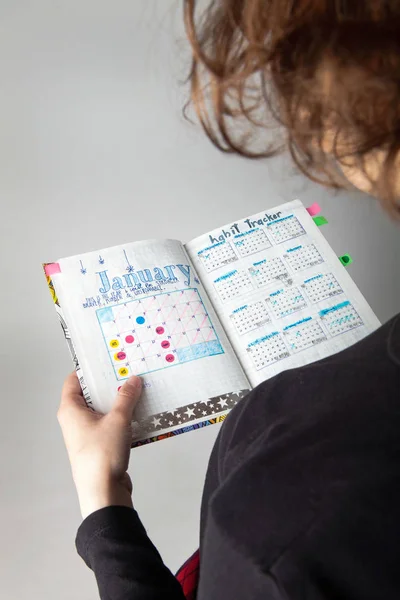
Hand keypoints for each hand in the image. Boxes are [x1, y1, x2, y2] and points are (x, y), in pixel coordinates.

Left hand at [58, 372, 141, 518]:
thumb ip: (126, 397)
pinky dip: (122, 418)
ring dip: (119, 402)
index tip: (106, 360)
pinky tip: (140, 413)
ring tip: (137, 390)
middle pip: (91, 394)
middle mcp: (75, 421)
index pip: (74, 381)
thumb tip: (132, 380)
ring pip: (102, 410)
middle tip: (127, 372)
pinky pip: (110, 424)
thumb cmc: (102, 455)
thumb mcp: (118, 419)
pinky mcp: (99, 446)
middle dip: (109, 384)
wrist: (104, 493)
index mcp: (70, 410)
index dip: (89, 369)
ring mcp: (86, 434)